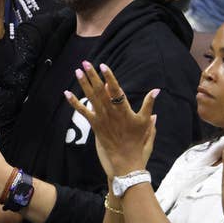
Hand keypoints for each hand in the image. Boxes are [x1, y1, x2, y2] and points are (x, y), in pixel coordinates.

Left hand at [65, 61, 157, 176]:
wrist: (125, 159)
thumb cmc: (137, 140)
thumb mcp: (146, 122)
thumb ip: (149, 104)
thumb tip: (156, 90)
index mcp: (123, 110)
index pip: (115, 90)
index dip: (109, 77)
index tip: (103, 66)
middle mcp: (110, 112)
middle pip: (99, 90)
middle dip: (92, 76)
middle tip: (86, 63)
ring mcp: (100, 118)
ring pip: (90, 98)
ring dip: (83, 84)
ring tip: (78, 71)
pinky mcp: (94, 125)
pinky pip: (82, 111)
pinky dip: (74, 102)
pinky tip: (67, 93)